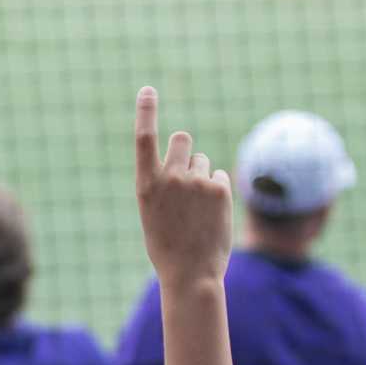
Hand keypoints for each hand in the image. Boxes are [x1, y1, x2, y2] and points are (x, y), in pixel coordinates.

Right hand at [134, 87, 231, 285]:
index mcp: (145, 184)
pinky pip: (220, 177)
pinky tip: (212, 215)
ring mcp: (196, 182)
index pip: (144, 139)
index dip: (146, 111)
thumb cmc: (167, 246)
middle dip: (186, 148)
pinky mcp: (221, 189)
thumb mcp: (153, 212)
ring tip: (198, 210)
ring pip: (203, 162)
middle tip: (187, 173)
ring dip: (203, 177)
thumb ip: (163, 183)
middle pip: (182, 138)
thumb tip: (188, 162)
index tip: (148, 90)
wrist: (190, 274)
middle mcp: (170, 177)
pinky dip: (218, 192)